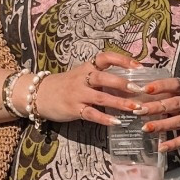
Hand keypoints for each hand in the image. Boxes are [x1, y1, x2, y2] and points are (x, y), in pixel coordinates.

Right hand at [26, 49, 155, 128]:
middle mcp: (82, 79)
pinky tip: (117, 122)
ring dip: (119, 103)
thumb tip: (130, 82)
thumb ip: (101, 77)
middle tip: (140, 89)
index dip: (123, 60)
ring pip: (100, 97)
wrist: (39, 94)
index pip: (105, 57)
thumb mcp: (82, 75)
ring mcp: (77, 94)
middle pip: (103, 77)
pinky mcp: (73, 109)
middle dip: (122, 83)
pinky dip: (104, 118)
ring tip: (135, 108)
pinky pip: (91, 114)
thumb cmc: (66, 85)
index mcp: (87, 67)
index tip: (139, 66)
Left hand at [138, 76, 179, 153]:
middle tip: (139, 110)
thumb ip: (168, 93)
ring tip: (145, 128)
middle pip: (173, 104)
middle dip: (156, 107)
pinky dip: (173, 144)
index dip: (160, 86)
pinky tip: (161, 147)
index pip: (174, 85)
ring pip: (177, 122)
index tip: (145, 88)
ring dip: (161, 125)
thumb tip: (140, 93)